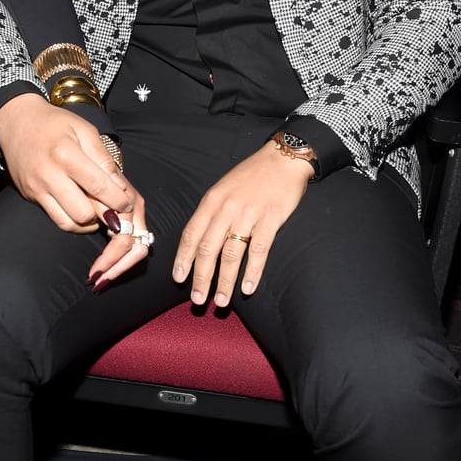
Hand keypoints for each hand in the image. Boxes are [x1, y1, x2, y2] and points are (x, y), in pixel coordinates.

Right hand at [0, 93, 151, 282]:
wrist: (18, 121)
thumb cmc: (55, 123)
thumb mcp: (85, 130)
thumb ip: (103, 159)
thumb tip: (120, 187)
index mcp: (65, 153)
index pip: (97, 186)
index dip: (117, 200)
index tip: (127, 205)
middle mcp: (48, 174)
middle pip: (83, 212)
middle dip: (103, 215)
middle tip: (113, 209)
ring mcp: (36, 188)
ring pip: (68, 223)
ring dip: (88, 222)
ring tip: (98, 211)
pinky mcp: (30, 196)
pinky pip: (56, 218)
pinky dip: (73, 220)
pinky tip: (82, 209)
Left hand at [172, 139, 312, 307]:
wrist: (281, 159)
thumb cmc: (250, 176)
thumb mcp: (223, 188)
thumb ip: (211, 213)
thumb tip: (198, 242)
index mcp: (212, 200)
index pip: (192, 233)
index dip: (184, 258)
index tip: (178, 278)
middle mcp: (226, 208)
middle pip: (209, 248)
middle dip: (201, 277)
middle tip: (197, 301)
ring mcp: (249, 213)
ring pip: (232, 253)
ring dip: (224, 281)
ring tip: (220, 301)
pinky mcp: (271, 218)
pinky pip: (259, 250)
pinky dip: (252, 271)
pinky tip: (248, 288)